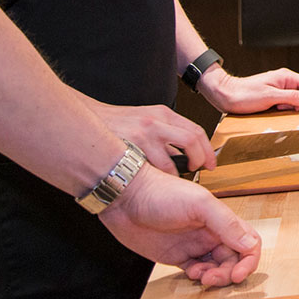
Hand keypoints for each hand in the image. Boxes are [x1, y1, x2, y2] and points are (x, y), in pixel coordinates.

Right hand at [89, 101, 215, 173]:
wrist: (88, 123)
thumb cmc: (117, 125)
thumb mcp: (146, 121)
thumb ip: (166, 133)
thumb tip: (186, 154)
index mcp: (163, 114)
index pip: (196, 131)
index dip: (207, 150)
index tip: (211, 164)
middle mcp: (156, 122)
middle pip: (192, 142)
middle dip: (200, 160)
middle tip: (200, 171)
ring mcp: (143, 136)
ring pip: (172, 162)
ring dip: (177, 176)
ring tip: (174, 182)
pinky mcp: (129, 150)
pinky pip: (151, 171)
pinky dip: (158, 180)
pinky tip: (156, 184)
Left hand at [99, 165, 260, 287]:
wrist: (127, 198)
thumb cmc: (162, 193)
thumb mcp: (199, 204)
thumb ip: (226, 224)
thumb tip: (249, 245)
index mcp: (221, 219)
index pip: (248, 242)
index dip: (249, 259)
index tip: (239, 274)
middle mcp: (211, 233)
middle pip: (233, 259)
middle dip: (228, 272)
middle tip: (214, 279)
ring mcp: (194, 245)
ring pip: (216, 268)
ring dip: (214, 277)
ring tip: (201, 277)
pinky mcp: (177, 256)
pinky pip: (196, 271)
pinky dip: (198, 277)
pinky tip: (191, 274)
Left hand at [198, 67, 298, 114]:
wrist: (225, 95)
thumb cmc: (244, 94)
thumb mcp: (270, 97)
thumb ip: (292, 97)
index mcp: (287, 76)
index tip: (296, 106)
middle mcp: (285, 80)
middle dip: (298, 103)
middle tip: (282, 107)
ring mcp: (280, 87)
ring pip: (297, 98)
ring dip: (289, 106)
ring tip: (275, 107)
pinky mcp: (275, 94)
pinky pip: (287, 101)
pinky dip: (283, 107)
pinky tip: (273, 109)